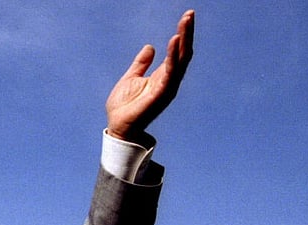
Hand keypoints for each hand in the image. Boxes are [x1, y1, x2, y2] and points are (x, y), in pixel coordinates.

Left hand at [106, 10, 194, 141]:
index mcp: (162, 76)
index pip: (177, 51)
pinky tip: (175, 41)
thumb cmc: (124, 106)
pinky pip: (170, 72)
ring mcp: (167, 87)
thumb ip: (141, 63)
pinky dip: (173, 56)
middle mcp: (169, 80)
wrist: (118, 126)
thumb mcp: (131, 78)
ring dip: (183, 40)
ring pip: (181, 60)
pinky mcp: (161, 93)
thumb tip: (150, 47)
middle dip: (187, 33)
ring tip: (185, 22)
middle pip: (183, 53)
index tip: (186, 17)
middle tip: (189, 14)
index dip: (182, 34)